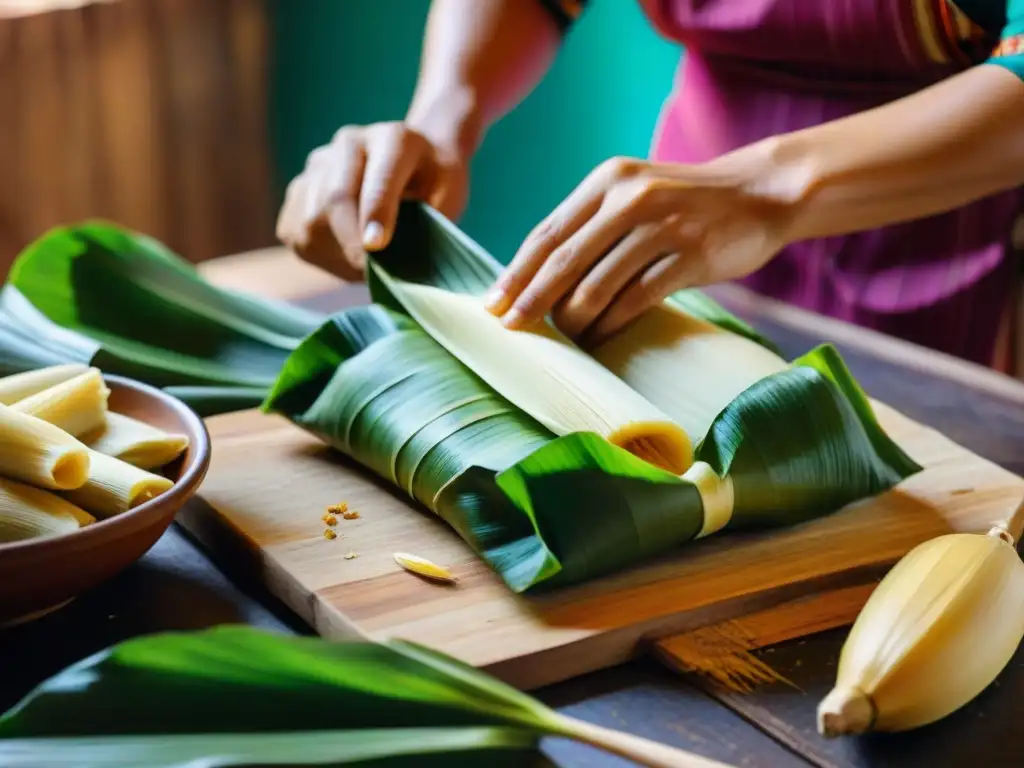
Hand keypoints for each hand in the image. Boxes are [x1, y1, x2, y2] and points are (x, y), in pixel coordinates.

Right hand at [276, 122, 468, 280]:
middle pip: (335, 197)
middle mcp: (350, 142)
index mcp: (394, 138)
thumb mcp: (448, 198)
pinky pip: (295, 231)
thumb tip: (395, 262)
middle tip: (370, 274)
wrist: (413, 163)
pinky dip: (318, 254)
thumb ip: (426, 223)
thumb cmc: (435, 185)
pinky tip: (343, 256)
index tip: (376, 246)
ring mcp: (319, 163)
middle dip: (350, 243)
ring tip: (363, 266)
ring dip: (336, 255)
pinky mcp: (299, 188)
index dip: (376, 212)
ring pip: (310, 219)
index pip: (380, 175)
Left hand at [484, 155, 794, 342]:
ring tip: (564, 339)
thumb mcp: (634, 195)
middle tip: (512, 328)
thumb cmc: (685, 203)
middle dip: (531, 299)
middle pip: (564, 259)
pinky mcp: (689, 254)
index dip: (516, 272)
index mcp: (607, 182)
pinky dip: (611, 323)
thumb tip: (538, 279)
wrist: (760, 192)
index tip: (493, 304)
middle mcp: (629, 198)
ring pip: (597, 284)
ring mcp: (661, 225)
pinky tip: (600, 337)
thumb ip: (592, 225)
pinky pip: (636, 298)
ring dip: (574, 319)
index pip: (548, 232)